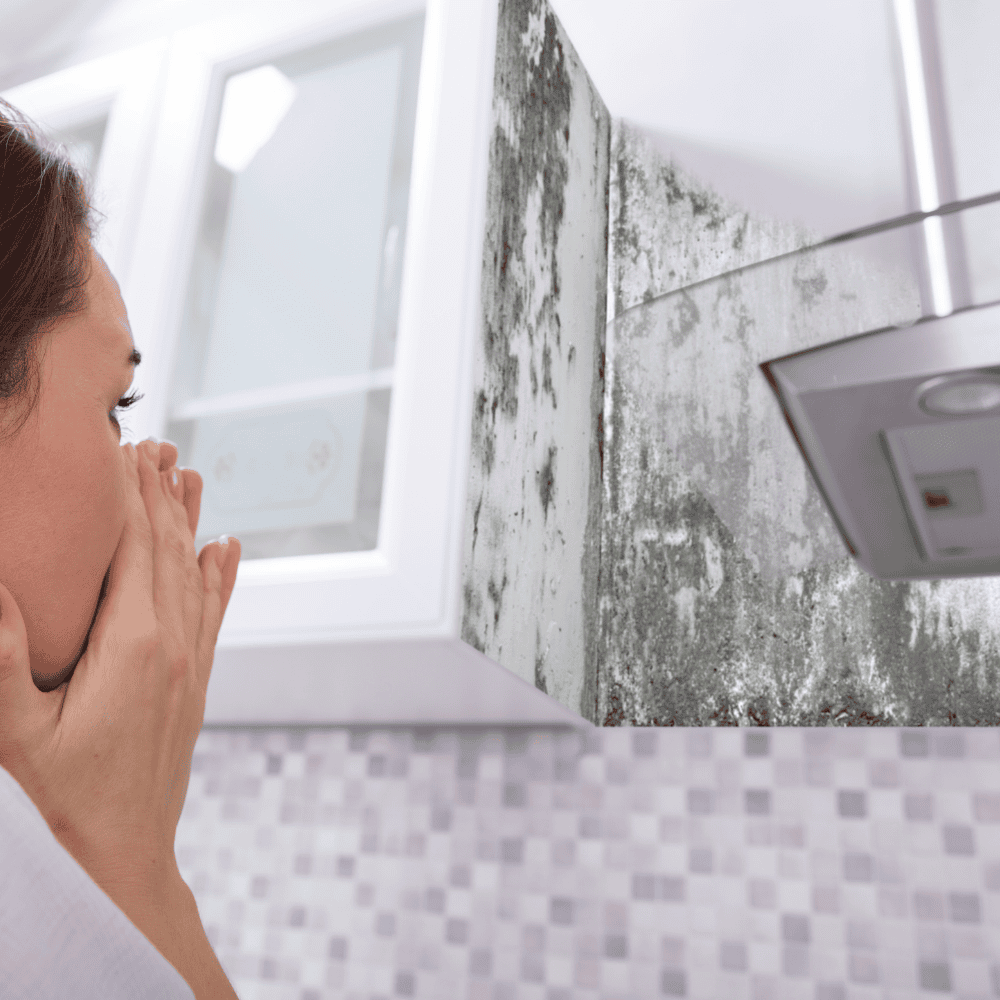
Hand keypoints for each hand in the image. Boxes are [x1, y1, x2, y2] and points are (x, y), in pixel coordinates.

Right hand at [0, 438, 239, 895]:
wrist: (125, 850)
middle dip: (161, 494)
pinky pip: (213, 612)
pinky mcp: (197, 679)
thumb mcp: (18, 729)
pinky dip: (221, 574)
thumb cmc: (63, 794)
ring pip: (195, 573)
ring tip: (191, 475)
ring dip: (191, 521)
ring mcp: (191, 661)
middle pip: (169, 550)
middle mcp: (172, 643)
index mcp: (132, 645)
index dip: (129, 497)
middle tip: (157, 444)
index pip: (134, 550)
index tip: (125, 449)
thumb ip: (5, 658)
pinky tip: (227, 547)